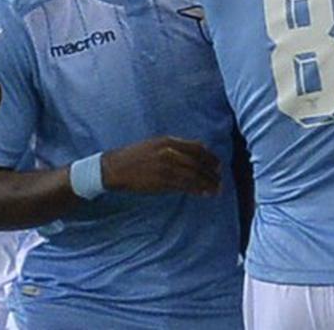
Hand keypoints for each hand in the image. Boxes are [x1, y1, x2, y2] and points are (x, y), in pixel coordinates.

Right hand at [101, 136, 220, 194]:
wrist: (114, 167)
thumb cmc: (134, 156)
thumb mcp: (155, 145)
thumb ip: (174, 147)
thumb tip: (194, 154)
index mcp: (168, 141)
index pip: (197, 148)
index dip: (210, 157)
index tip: (217, 165)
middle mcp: (169, 152)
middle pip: (198, 162)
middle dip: (211, 172)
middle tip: (219, 179)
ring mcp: (166, 167)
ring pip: (193, 175)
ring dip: (207, 182)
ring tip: (216, 189)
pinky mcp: (161, 181)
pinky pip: (184, 185)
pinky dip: (196, 189)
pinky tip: (203, 193)